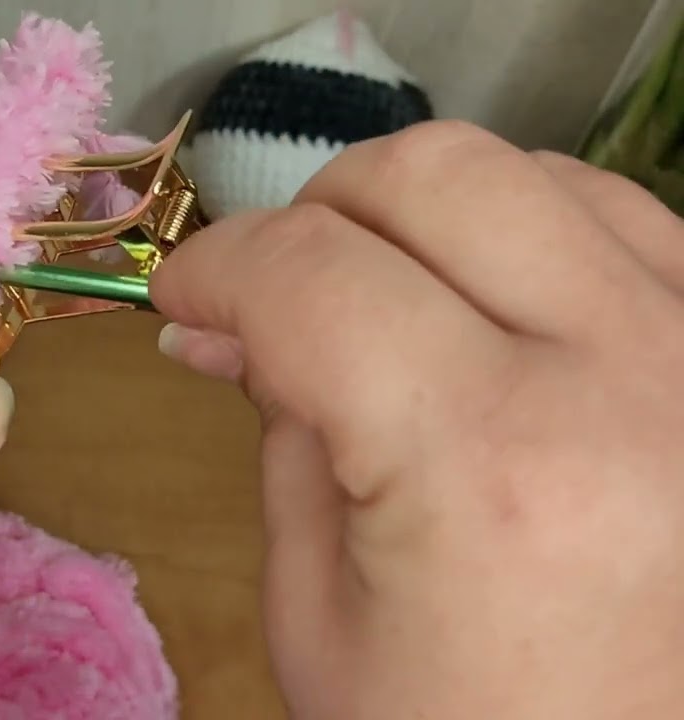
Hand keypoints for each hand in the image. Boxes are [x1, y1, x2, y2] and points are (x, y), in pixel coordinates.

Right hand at [152, 121, 683, 718]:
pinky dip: (529, 238)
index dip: (214, 268)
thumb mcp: (320, 612)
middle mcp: (624, 375)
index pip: (308, 275)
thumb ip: (279, 433)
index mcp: (487, 461)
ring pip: (532, 173)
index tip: (182, 298)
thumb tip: (220, 324)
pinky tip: (490, 317)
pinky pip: (624, 221)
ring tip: (386, 311)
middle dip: (318, 217)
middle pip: (429, 174)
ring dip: (425, 221)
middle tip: (283, 301)